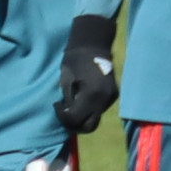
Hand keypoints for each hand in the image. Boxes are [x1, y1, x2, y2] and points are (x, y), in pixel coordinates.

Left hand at [54, 14, 118, 135]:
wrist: (94, 43)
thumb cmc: (75, 59)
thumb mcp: (65, 79)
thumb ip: (67, 99)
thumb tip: (67, 113)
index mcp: (91, 94)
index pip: (75, 118)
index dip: (62, 116)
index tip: (57, 105)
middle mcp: (104, 100)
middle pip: (89, 126)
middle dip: (74, 124)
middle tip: (64, 114)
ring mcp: (111, 98)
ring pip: (95, 119)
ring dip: (83, 117)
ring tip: (72, 106)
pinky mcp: (113, 95)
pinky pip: (100, 109)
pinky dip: (90, 110)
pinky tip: (82, 99)